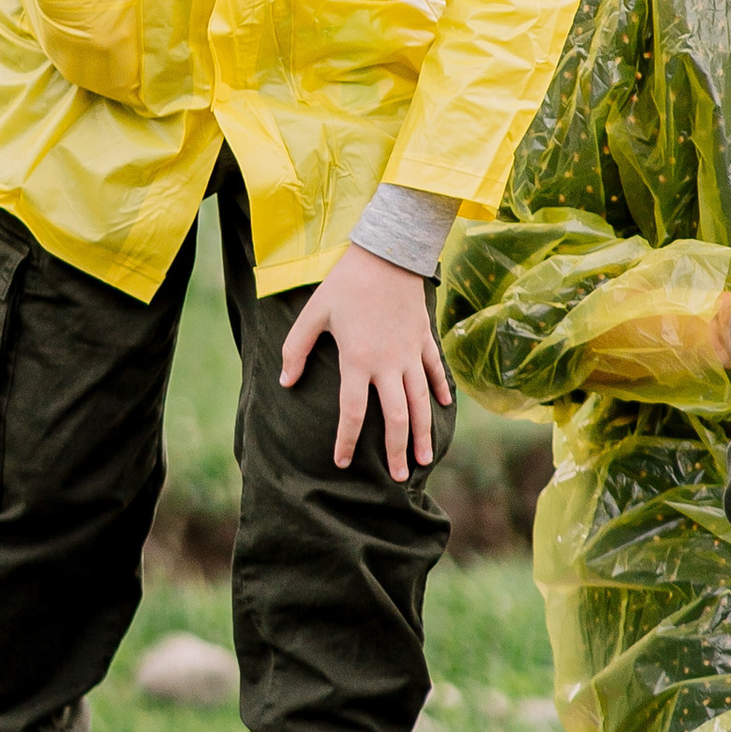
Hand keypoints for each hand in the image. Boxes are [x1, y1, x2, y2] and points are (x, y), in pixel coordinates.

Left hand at [280, 245, 452, 479]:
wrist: (388, 254)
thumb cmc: (346, 283)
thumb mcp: (314, 313)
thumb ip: (296, 349)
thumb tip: (286, 382)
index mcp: (357, 360)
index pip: (353, 412)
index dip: (347, 441)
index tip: (343, 462)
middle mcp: (387, 364)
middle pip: (396, 418)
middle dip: (396, 451)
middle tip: (397, 477)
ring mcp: (409, 353)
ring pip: (420, 402)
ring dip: (423, 433)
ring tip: (423, 459)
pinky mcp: (423, 339)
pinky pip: (435, 371)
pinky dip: (441, 390)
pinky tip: (444, 409)